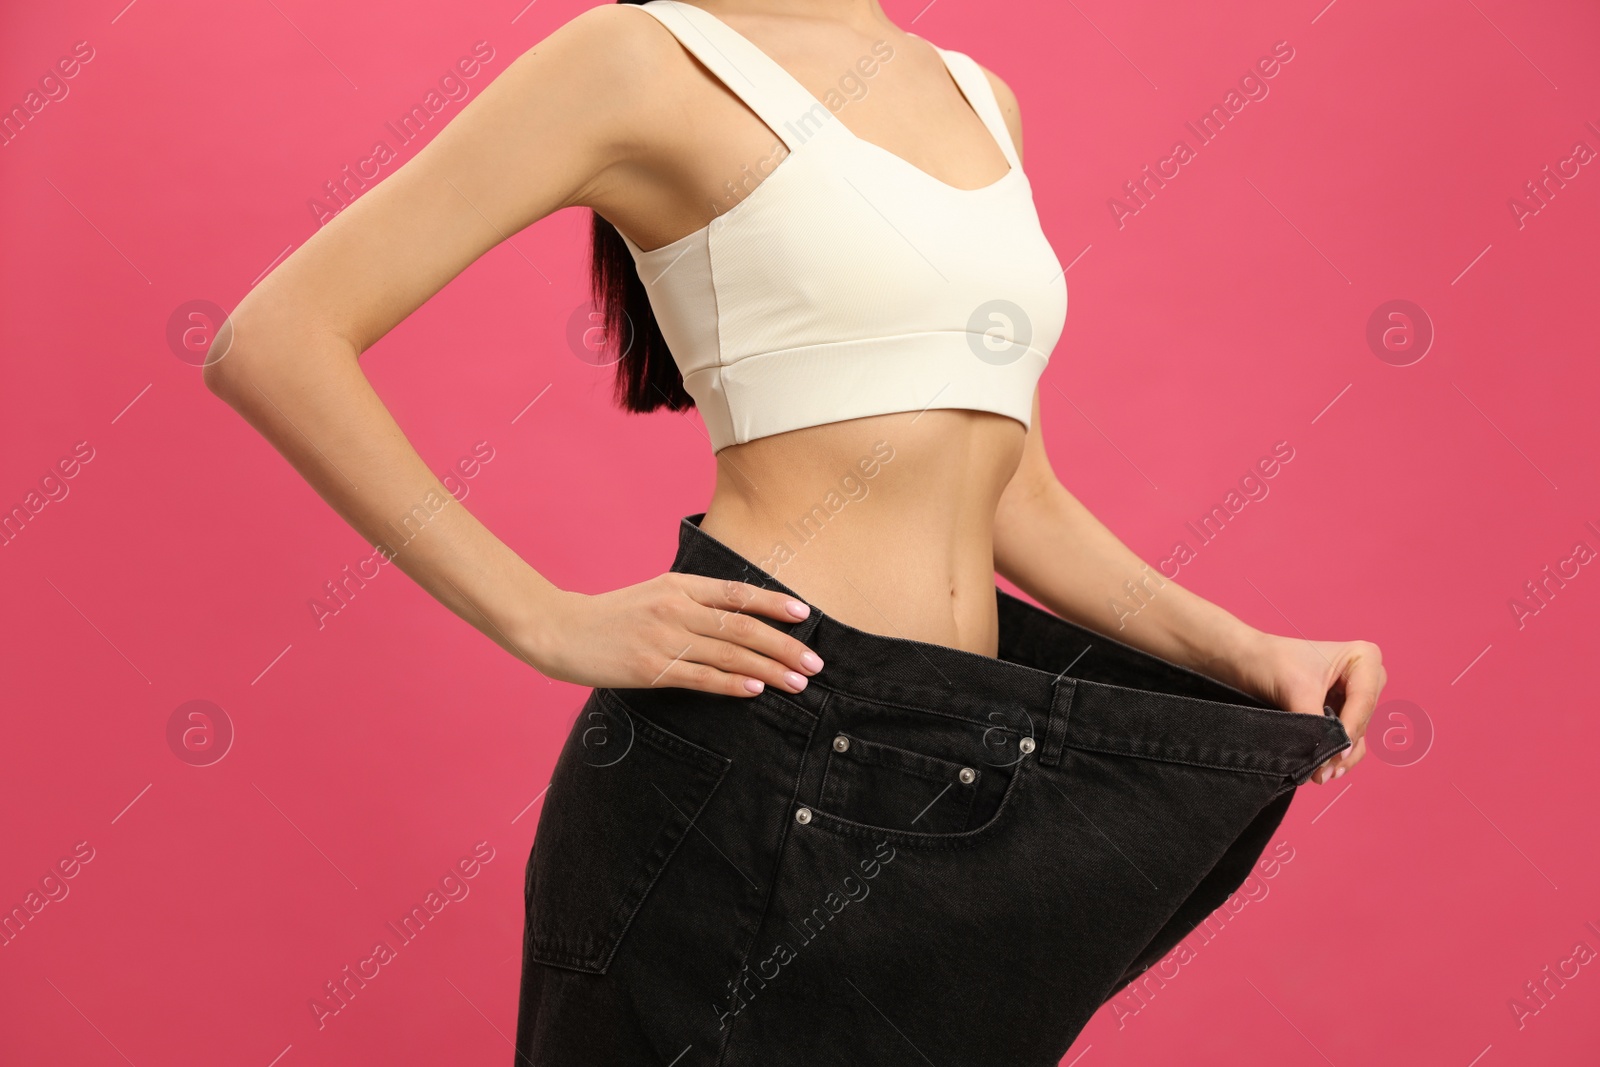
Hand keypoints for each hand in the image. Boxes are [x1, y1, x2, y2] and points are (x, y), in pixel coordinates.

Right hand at [527, 574, 823, 696]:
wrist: (559, 630)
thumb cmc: (610, 615)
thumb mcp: (653, 593)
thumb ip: (692, 600)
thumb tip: (738, 615)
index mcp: (678, 585)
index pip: (736, 593)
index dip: (774, 603)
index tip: (805, 615)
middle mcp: (676, 608)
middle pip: (742, 626)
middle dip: (784, 646)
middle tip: (815, 663)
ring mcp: (664, 638)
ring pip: (729, 654)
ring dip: (769, 669)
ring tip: (798, 682)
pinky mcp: (651, 668)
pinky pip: (701, 677)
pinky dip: (732, 683)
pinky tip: (757, 689)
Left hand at [1230, 632, 1387, 784]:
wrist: (1247, 661)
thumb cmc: (1271, 662)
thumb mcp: (1297, 691)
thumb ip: (1316, 726)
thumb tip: (1326, 759)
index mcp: (1364, 657)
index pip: (1363, 701)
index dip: (1351, 729)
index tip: (1339, 754)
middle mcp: (1367, 677)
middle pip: (1361, 720)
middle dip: (1342, 746)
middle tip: (1323, 771)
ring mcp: (1356, 697)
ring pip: (1356, 734)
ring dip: (1339, 756)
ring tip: (1321, 775)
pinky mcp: (1343, 712)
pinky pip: (1346, 739)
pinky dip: (1335, 753)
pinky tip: (1323, 769)